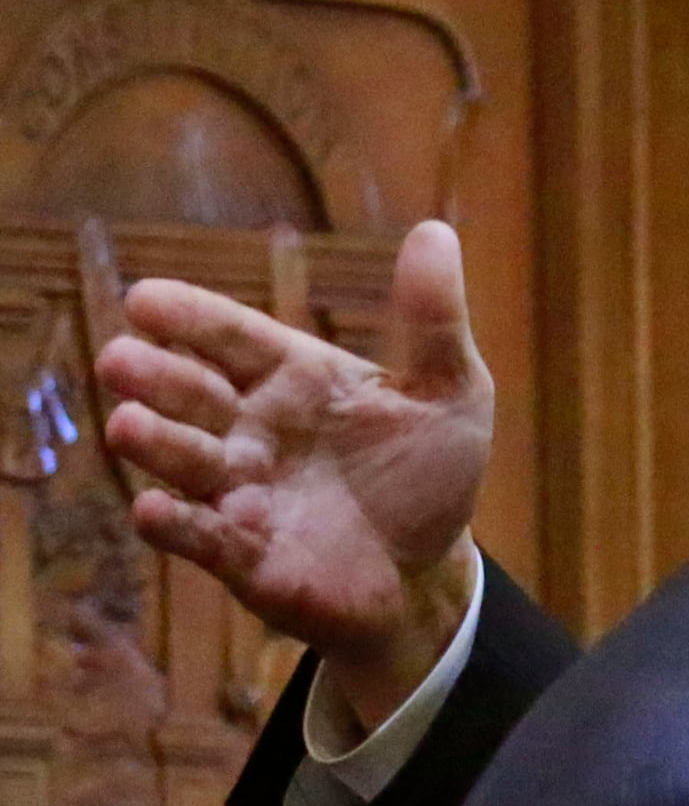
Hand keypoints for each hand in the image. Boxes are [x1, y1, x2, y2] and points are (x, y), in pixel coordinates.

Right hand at [95, 220, 495, 727]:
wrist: (426, 574)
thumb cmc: (427, 475)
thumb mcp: (451, 394)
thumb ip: (434, 320)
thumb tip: (435, 230)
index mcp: (295, 379)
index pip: (232, 337)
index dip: (190, 317)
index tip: (144, 299)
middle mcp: (253, 429)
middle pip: (192, 393)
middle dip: (155, 377)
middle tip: (121, 359)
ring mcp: (241, 493)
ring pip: (184, 460)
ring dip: (155, 442)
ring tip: (129, 424)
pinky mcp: (243, 556)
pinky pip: (199, 538)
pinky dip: (174, 525)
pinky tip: (153, 510)